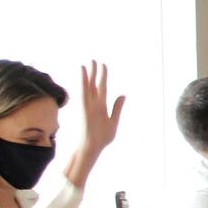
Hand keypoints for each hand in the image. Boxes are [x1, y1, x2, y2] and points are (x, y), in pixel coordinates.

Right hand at [63, 61, 124, 189]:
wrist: (94, 147)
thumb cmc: (102, 137)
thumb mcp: (114, 121)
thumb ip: (117, 108)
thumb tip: (123, 95)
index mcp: (102, 107)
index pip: (103, 88)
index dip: (103, 77)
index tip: (103, 67)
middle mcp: (94, 104)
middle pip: (95, 84)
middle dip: (95, 73)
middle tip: (94, 60)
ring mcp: (89, 105)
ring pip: (88, 86)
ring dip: (88, 74)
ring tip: (88, 63)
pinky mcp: (85, 107)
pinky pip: (84, 92)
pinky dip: (84, 82)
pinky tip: (84, 73)